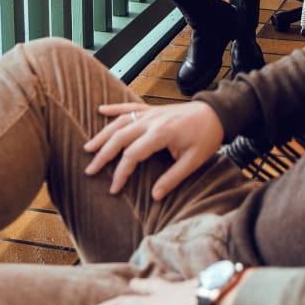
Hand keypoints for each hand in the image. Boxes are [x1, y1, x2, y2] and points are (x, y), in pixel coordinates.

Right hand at [83, 99, 223, 198]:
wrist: (217, 113)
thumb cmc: (207, 136)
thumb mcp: (194, 161)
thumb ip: (173, 178)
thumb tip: (155, 197)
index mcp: (161, 133)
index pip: (132, 155)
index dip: (121, 173)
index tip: (114, 189)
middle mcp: (152, 121)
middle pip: (120, 137)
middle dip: (103, 154)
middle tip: (90, 170)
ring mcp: (151, 113)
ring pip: (121, 121)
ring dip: (103, 133)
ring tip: (88, 147)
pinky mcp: (153, 109)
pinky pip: (130, 106)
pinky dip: (114, 108)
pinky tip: (100, 110)